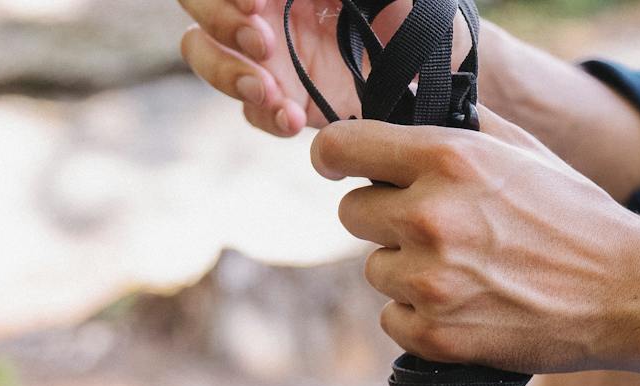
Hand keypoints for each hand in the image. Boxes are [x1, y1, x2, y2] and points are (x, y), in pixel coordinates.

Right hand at [177, 0, 471, 136]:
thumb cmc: (412, 11)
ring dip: (228, 73)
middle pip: (199, 9)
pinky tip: (292, 119)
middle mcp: (263, 10)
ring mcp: (268, 56)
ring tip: (268, 92)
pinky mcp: (284, 100)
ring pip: (208, 57)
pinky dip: (264, 115)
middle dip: (220, 24)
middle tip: (263, 44)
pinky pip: (251, 109)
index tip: (258, 3)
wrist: (441, 67)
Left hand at [312, 110, 639, 373]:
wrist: (625, 293)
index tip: (344, 168)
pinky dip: (421, 318)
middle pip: (352, 213)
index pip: (338, 148)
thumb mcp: (523, 150)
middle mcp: (430, 216)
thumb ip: (458, 129)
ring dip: (407, 272)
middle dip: (385, 219)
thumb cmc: (578, 217)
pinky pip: (392, 321)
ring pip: (376, 270)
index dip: (337, 158)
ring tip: (466, 273)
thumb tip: (407, 114)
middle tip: (437, 231)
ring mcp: (431, 282)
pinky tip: (466, 308)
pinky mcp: (437, 336)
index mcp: (448, 158)